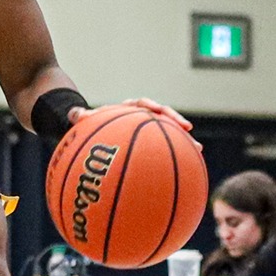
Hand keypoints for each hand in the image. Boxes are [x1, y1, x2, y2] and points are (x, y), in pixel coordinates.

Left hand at [74, 98, 200, 151]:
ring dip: (184, 142)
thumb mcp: (85, 120)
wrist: (95, 130)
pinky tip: (187, 171)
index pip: (143, 104)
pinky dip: (174, 159)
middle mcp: (142, 117)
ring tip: (198, 152)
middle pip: (164, 117)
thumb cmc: (91, 124)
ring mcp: (149, 130)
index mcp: (129, 109)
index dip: (153, 107)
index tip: (159, 111)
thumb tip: (76, 114)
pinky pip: (165, 150)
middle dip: (177, 123)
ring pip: (170, 134)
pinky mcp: (150, 144)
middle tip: (189, 129)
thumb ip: (80, 116)